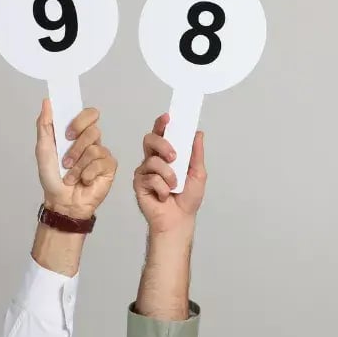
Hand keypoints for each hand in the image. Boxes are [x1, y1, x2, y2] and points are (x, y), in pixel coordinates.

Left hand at [36, 99, 117, 218]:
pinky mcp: (109, 167)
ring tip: (70, 176)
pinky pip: (101, 163)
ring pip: (94, 149)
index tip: (68, 133)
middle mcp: (92, 141)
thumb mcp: (44, 149)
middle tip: (66, 160)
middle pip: (93, 131)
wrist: (61, 201)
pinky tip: (83, 181)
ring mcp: (102, 154)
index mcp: (78, 133)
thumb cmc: (52, 177)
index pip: (89, 114)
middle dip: (76, 148)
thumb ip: (45, 125)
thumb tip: (47, 102)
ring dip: (78, 166)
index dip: (81, 120)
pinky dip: (87, 174)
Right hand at [133, 113, 206, 236]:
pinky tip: (164, 196)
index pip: (161, 134)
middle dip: (163, 145)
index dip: (162, 124)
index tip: (168, 117)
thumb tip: (198, 133)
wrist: (179, 219)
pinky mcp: (139, 183)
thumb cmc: (188, 198)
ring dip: (168, 175)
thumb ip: (196, 153)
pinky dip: (163, 188)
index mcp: (166, 154)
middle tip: (174, 156)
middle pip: (150, 140)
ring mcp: (144, 171)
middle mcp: (153, 159)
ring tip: (175, 186)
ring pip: (152, 161)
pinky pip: (150, 178)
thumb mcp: (198, 173)